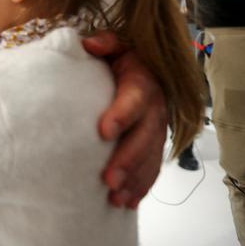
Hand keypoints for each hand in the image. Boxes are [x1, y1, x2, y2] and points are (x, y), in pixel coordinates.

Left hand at [82, 31, 166, 209]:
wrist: (143, 69)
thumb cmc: (122, 59)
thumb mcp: (117, 45)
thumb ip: (105, 43)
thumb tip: (88, 43)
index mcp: (143, 82)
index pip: (134, 99)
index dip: (122, 115)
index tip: (103, 131)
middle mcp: (154, 108)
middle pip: (144, 136)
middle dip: (128, 159)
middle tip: (108, 178)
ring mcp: (156, 129)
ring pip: (150, 158)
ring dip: (135, 179)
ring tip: (116, 197)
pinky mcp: (153, 145)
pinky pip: (151, 168)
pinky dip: (141, 187)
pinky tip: (126, 203)